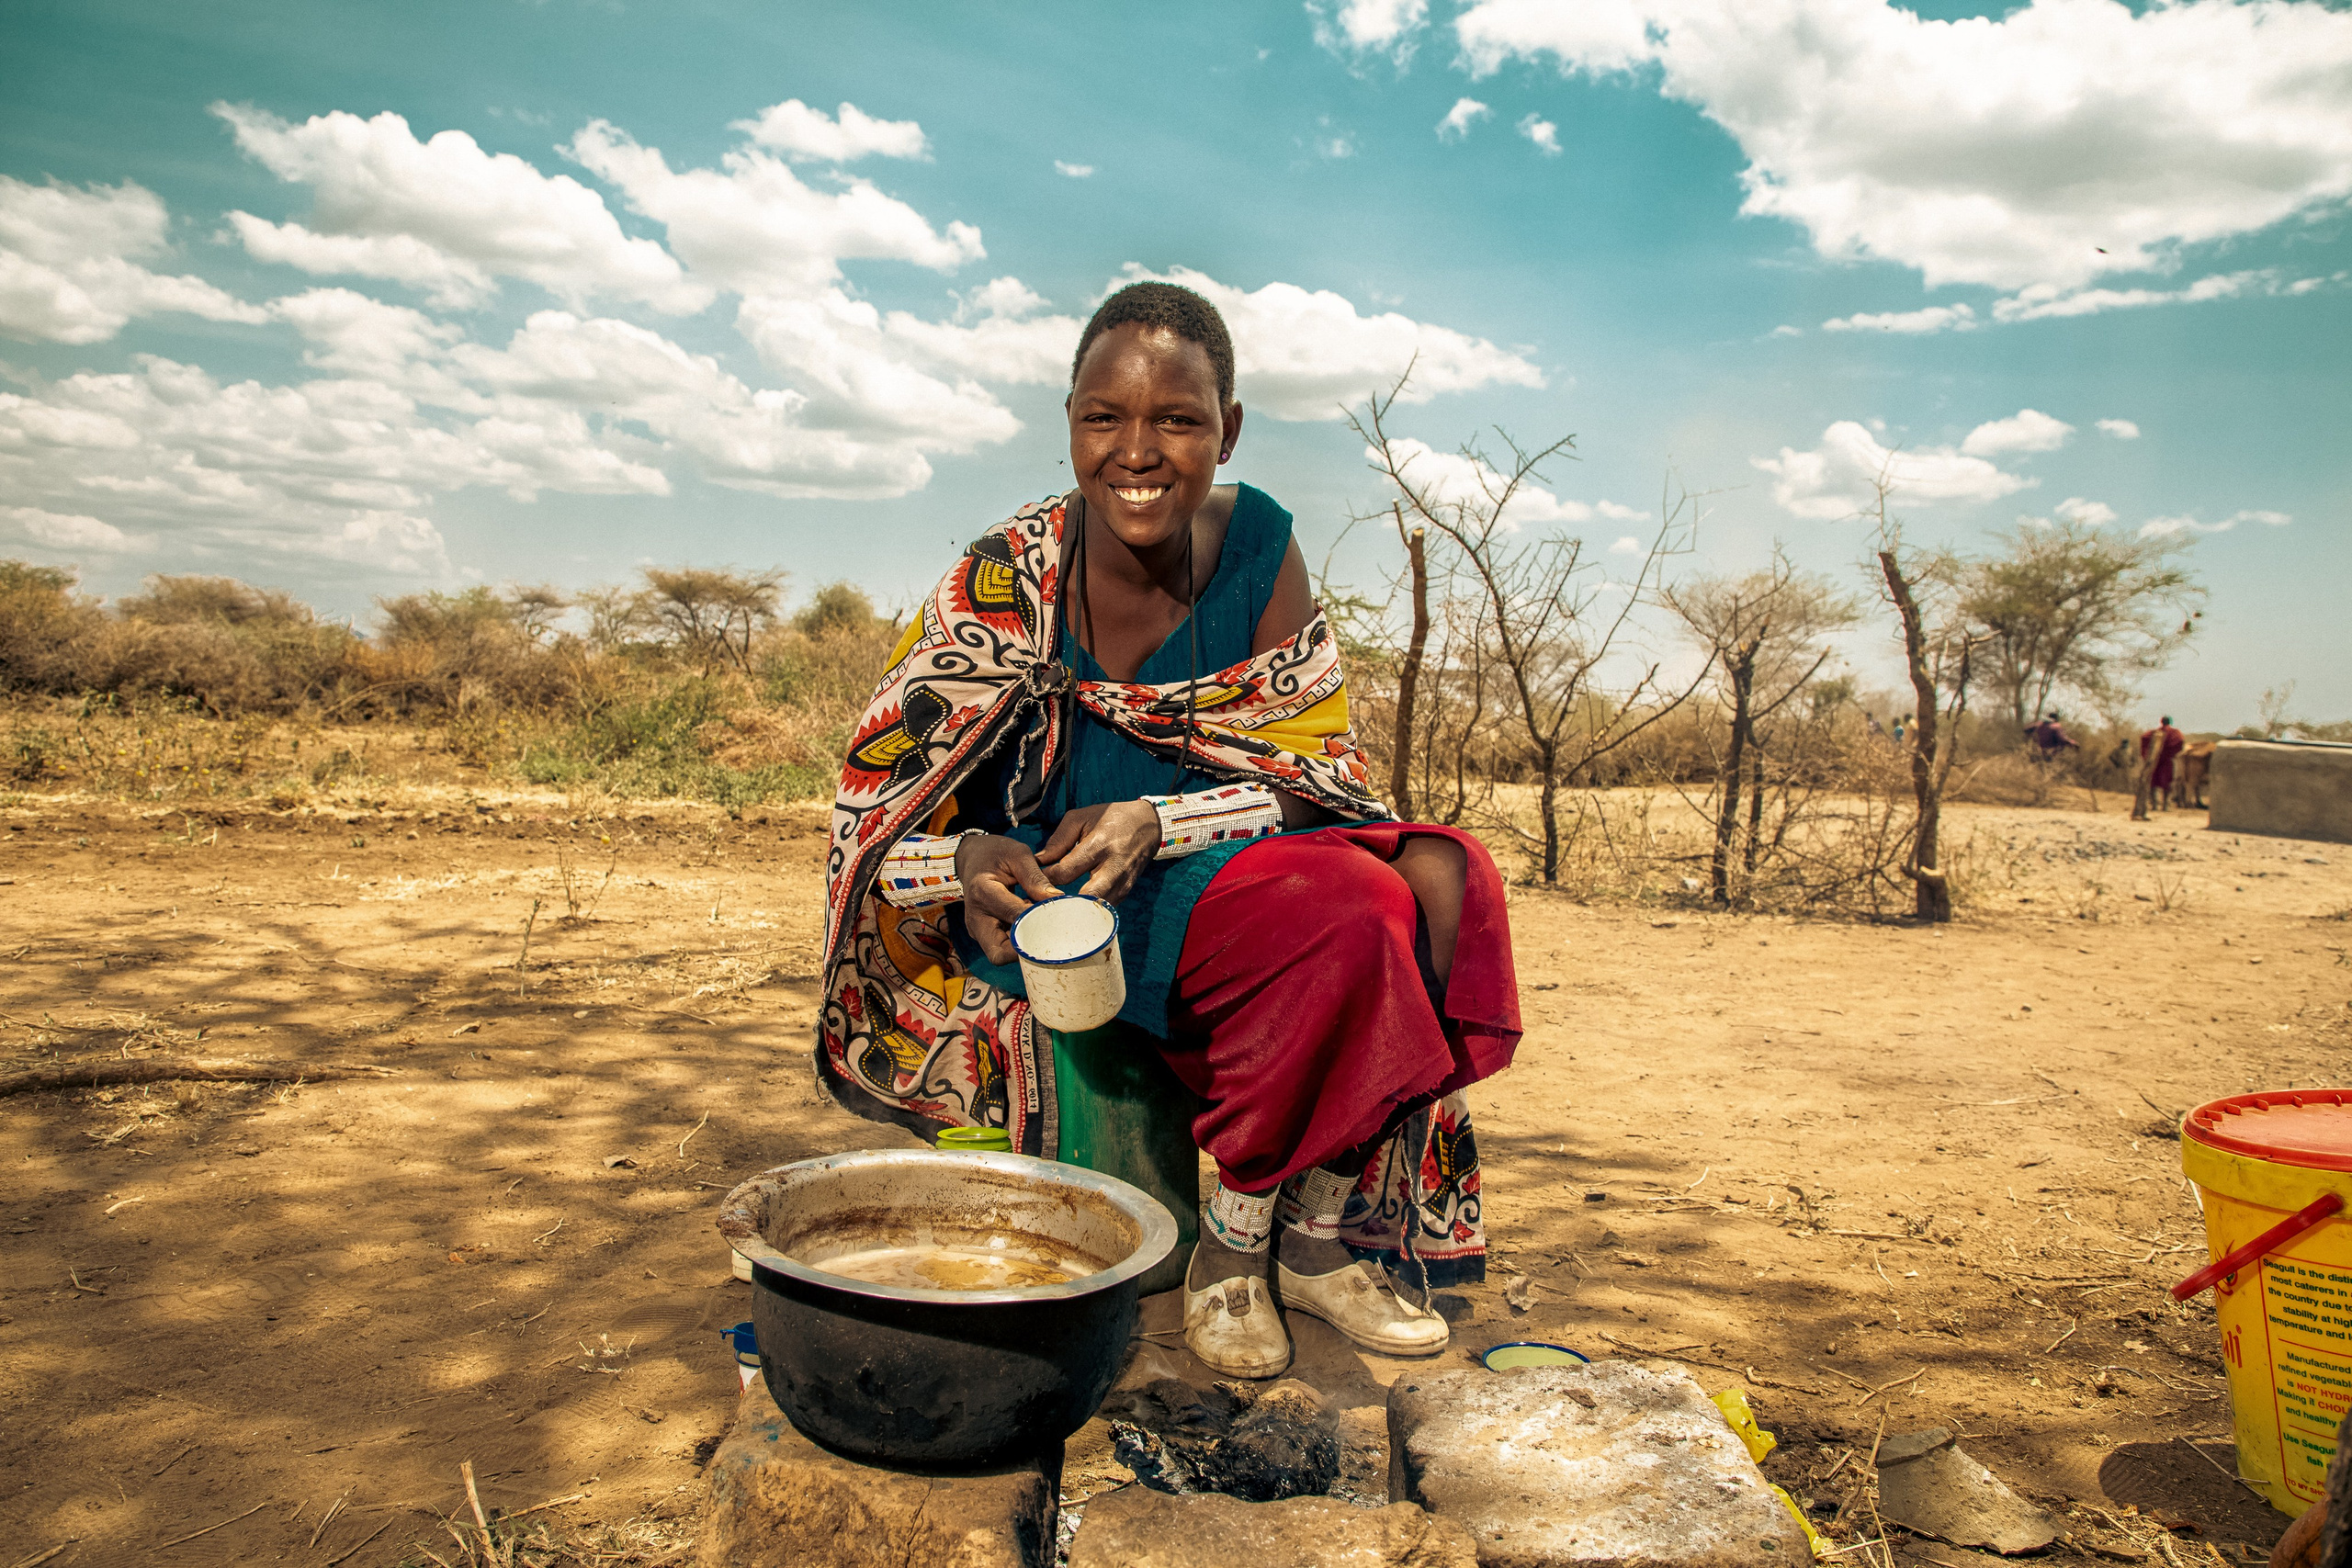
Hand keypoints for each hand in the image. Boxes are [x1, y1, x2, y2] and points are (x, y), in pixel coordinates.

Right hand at [956, 834, 1061, 963]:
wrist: (972, 857)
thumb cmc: (995, 853)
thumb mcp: (1017, 854)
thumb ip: (1036, 877)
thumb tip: (1056, 899)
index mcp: (983, 892)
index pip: (1015, 916)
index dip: (1039, 919)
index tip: (1058, 914)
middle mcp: (976, 917)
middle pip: (999, 953)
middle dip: (1026, 949)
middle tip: (1049, 932)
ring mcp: (977, 929)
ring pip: (1001, 955)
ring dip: (1024, 945)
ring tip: (1042, 924)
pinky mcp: (983, 934)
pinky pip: (1002, 947)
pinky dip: (1020, 940)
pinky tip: (1033, 923)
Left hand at [1036, 800, 1161, 904]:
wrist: (1149, 825)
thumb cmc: (1111, 819)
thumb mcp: (1081, 818)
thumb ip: (1058, 840)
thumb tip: (1039, 861)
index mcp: (1099, 845)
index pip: (1067, 871)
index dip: (1047, 879)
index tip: (1034, 882)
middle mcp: (1113, 866)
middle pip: (1086, 896)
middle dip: (1064, 903)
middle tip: (1045, 904)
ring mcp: (1123, 881)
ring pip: (1098, 908)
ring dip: (1077, 911)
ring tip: (1058, 911)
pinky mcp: (1127, 891)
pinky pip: (1105, 909)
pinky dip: (1090, 911)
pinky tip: (1076, 910)